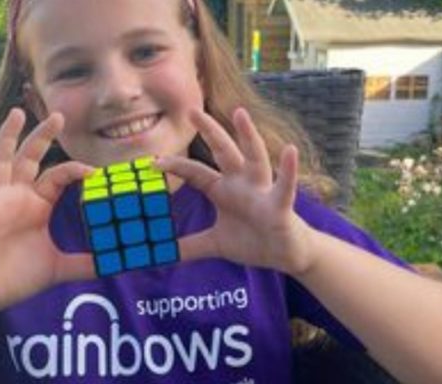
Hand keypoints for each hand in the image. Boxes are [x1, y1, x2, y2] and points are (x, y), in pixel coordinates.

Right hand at [0, 109, 94, 318]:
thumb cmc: (14, 277)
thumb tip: (114, 266)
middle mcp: (16, 196)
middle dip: (44, 136)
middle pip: (31, 158)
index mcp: (37, 204)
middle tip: (59, 115)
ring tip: (18, 113)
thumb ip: (85, 264)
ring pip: (1, 161)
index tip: (96, 171)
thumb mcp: (57, 268)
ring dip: (8, 137)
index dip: (76, 170)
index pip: (58, 176)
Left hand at [156, 108, 313, 274]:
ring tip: (240, 113)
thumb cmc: (253, 242)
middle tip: (192, 110)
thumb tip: (162, 255)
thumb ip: (189, 247)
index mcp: (223, 190)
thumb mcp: (215, 244)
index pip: (196, 172)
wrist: (285, 255)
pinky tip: (289, 151)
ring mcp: (262, 191)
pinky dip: (288, 169)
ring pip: (255, 158)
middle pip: (223, 151)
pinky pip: (285, 186)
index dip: (176, 166)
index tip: (152, 162)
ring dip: (248, 135)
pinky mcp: (280, 205)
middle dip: (209, 130)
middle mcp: (242, 184)